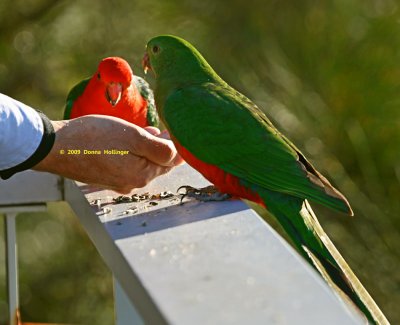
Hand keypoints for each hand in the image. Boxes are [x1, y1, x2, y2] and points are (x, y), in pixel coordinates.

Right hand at [33, 115, 182, 192]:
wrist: (56, 147)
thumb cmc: (94, 138)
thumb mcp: (133, 137)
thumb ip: (159, 148)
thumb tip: (178, 154)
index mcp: (142, 175)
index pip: (171, 162)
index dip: (178, 146)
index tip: (181, 133)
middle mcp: (133, 183)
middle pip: (157, 164)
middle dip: (163, 147)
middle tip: (167, 130)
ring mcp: (118, 182)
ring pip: (142, 163)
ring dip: (149, 148)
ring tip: (151, 131)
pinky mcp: (107, 178)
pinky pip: (128, 165)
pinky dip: (134, 153)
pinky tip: (130, 141)